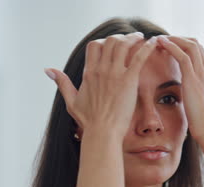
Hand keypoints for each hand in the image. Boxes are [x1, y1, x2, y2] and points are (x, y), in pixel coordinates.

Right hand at [44, 32, 158, 139]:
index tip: (113, 43)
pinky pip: (139, 57)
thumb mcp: (71, 101)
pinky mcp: (129, 80)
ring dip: (133, 38)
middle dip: (121, 37)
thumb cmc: (89, 121)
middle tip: (130, 39)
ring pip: (123, 45)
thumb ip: (62, 83)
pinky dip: (147, 47)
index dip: (105, 41)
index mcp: (89, 73)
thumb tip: (49, 70)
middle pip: (110, 41)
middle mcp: (101, 70)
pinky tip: (154, 42)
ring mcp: (115, 74)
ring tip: (141, 37)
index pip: (95, 46)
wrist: (102, 132)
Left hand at [156, 35, 203, 140]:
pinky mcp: (193, 79)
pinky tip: (161, 43)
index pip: (199, 51)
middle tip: (164, 40)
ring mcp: (202, 74)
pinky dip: (171, 46)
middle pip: (195, 44)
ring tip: (159, 38)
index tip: (171, 46)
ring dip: (173, 39)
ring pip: (190, 45)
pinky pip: (182, 55)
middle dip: (179, 38)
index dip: (185, 45)